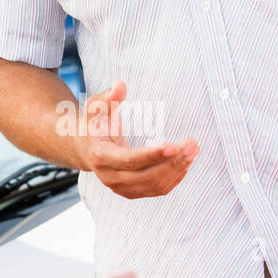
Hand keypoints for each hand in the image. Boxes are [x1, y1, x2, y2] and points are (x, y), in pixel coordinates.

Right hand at [75, 80, 198, 197]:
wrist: (84, 148)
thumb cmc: (93, 124)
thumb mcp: (95, 108)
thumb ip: (108, 98)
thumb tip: (120, 85)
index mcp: (100, 156)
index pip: (129, 160)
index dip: (152, 155)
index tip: (174, 146)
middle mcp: (110, 177)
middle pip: (146, 176)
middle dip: (172, 162)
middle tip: (192, 144)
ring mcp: (121, 188)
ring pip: (154, 186)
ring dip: (177, 170)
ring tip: (192, 151)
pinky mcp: (131, 192)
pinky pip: (156, 190)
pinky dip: (174, 178)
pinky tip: (185, 163)